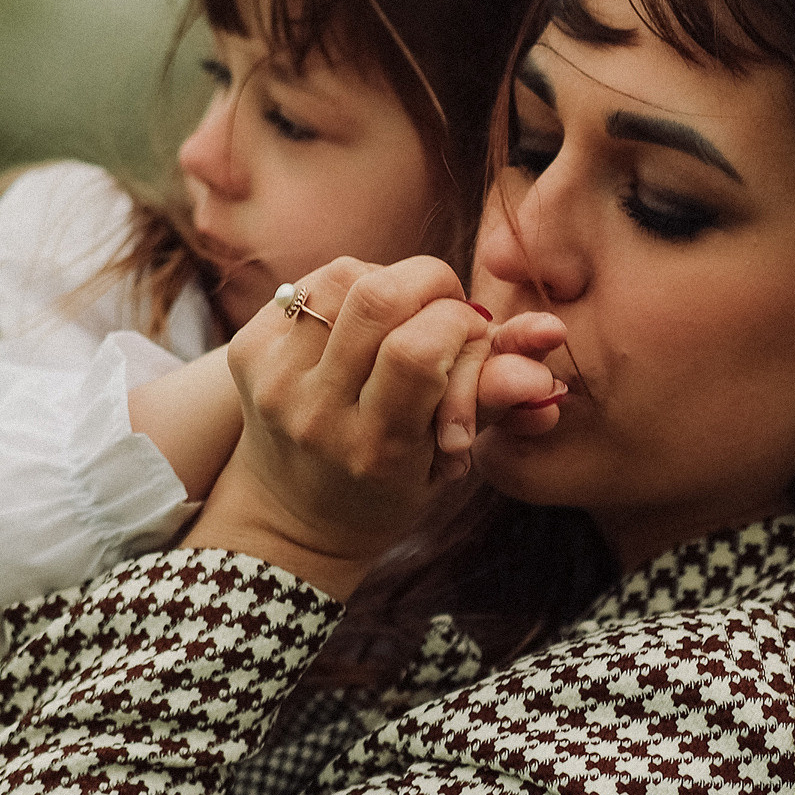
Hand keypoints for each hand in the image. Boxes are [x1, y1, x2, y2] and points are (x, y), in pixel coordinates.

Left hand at [179, 258, 564, 596]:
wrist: (291, 518)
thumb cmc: (387, 487)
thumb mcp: (447, 457)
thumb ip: (494, 396)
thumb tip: (549, 344)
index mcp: (374, 447)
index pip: (419, 348)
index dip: (458, 322)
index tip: (470, 338)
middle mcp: (316, 414)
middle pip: (377, 296)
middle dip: (429, 282)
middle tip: (443, 306)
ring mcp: (273, 382)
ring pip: (341, 277)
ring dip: (386, 281)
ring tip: (400, 318)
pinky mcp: (245, 354)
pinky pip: (305, 284)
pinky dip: (344, 290)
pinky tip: (356, 325)